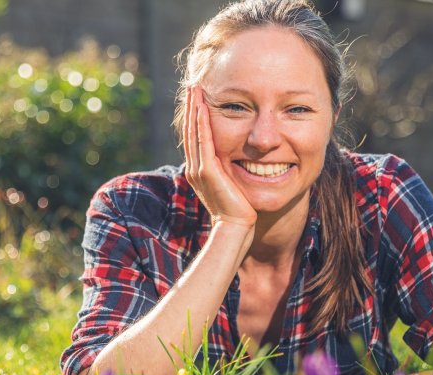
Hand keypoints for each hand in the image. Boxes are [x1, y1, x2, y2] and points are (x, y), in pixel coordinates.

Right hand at [183, 86, 257, 227]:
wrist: (236, 229)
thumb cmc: (239, 212)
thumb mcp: (233, 186)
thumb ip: (230, 172)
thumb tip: (241, 160)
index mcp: (200, 171)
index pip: (196, 138)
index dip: (195, 117)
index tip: (198, 98)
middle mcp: (195, 168)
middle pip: (190, 131)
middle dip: (191, 108)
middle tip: (192, 86)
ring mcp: (199, 170)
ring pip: (194, 133)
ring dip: (194, 110)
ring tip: (194, 90)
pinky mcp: (207, 172)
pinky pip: (203, 142)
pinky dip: (201, 124)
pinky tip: (202, 108)